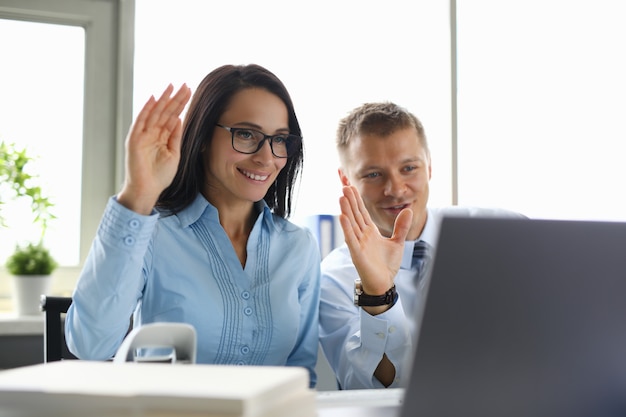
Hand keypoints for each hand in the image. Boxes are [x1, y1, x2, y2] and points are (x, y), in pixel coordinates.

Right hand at [117, 84, 191, 213]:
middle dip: (175, 99)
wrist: (147, 190)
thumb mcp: (174, 154)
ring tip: (171, 87)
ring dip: (163, 100)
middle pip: (165, 112)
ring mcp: (143, 135)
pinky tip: (153, 99)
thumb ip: (175, 137)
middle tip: (185, 85)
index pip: (172, 117)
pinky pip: (140, 122)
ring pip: (155, 113)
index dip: (180, 105)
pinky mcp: (135, 140)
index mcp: (162, 137)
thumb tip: (179, 119)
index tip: (189, 92)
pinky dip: (146, 110)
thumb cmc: (160, 176)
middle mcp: (152, 133)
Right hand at [339, 185, 412, 296]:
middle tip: (344, 186)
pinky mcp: (357, 254)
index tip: (352, 187)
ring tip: (341, 197)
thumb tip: (408, 210)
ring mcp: (358, 244)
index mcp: (370, 232)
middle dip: (350, 201)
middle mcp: (362, 236)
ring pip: (351, 224)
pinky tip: (342, 217)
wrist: (384, 283)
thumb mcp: (397, 242)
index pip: (362, 213)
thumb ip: (401, 227)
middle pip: (355, 215)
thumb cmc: (386, 264)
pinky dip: (347, 228)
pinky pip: (351, 239)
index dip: (357, 200)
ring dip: (346, 210)